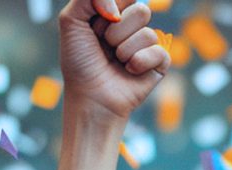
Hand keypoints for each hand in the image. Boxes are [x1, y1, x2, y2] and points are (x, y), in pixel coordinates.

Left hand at [59, 0, 169, 121]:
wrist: (90, 98)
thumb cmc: (79, 63)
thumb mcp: (71, 21)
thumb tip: (117, 9)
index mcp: (115, 13)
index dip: (110, 10)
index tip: (95, 26)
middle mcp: (132, 28)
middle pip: (141, 11)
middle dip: (116, 31)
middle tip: (104, 46)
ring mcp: (147, 45)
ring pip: (148, 33)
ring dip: (124, 51)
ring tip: (116, 62)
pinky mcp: (159, 64)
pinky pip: (160, 52)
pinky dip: (139, 63)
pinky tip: (129, 72)